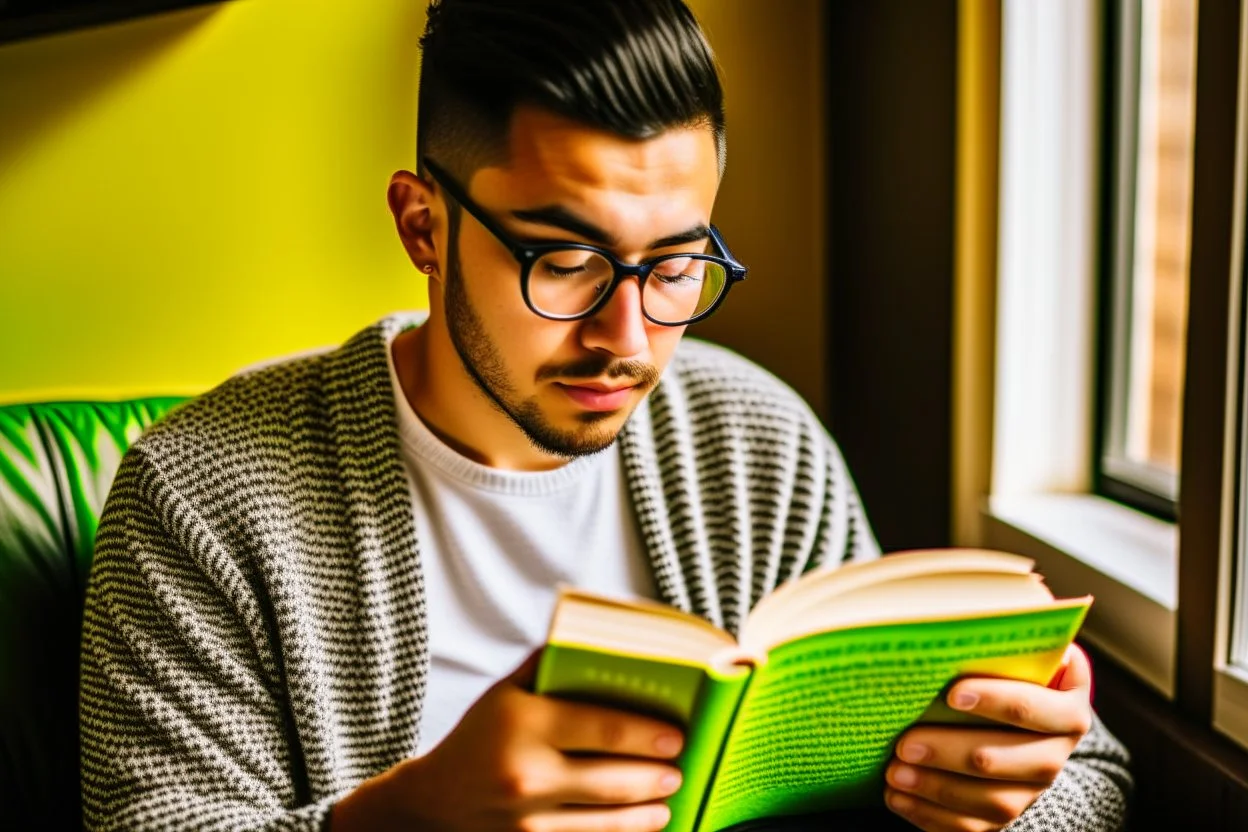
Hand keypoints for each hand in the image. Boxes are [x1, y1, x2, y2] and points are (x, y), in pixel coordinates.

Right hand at [331, 650, 684, 831]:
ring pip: (608, 819)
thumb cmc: (479, 735)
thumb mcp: (504, 691)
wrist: (433, 801)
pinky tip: (643, 822)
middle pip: (614, 780)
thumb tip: (602, 641)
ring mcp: (529, 818)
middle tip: (681, 767)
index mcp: (525, 723)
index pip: (605, 728)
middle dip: (657, 775)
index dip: (650, 734)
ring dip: (648, 810)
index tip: (679, 735)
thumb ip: (549, 664)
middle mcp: (528, 773)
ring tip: (669, 797)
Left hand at [883, 645, 1093, 831]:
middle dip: (952, 752)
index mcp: (1068, 710)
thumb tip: (965, 616)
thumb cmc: (1006, 675)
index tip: (953, 692)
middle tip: (904, 742)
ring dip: (937, 788)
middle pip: (1009, 760)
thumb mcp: (1013, 655)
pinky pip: (972, 827)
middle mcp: (1057, 754)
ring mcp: (1032, 790)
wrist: (1019, 719)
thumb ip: (1004, 641)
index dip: (997, 700)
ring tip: (894, 773)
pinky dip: (931, 815)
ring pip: (992, 800)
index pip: (1037, 708)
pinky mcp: (1005, 817)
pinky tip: (898, 797)